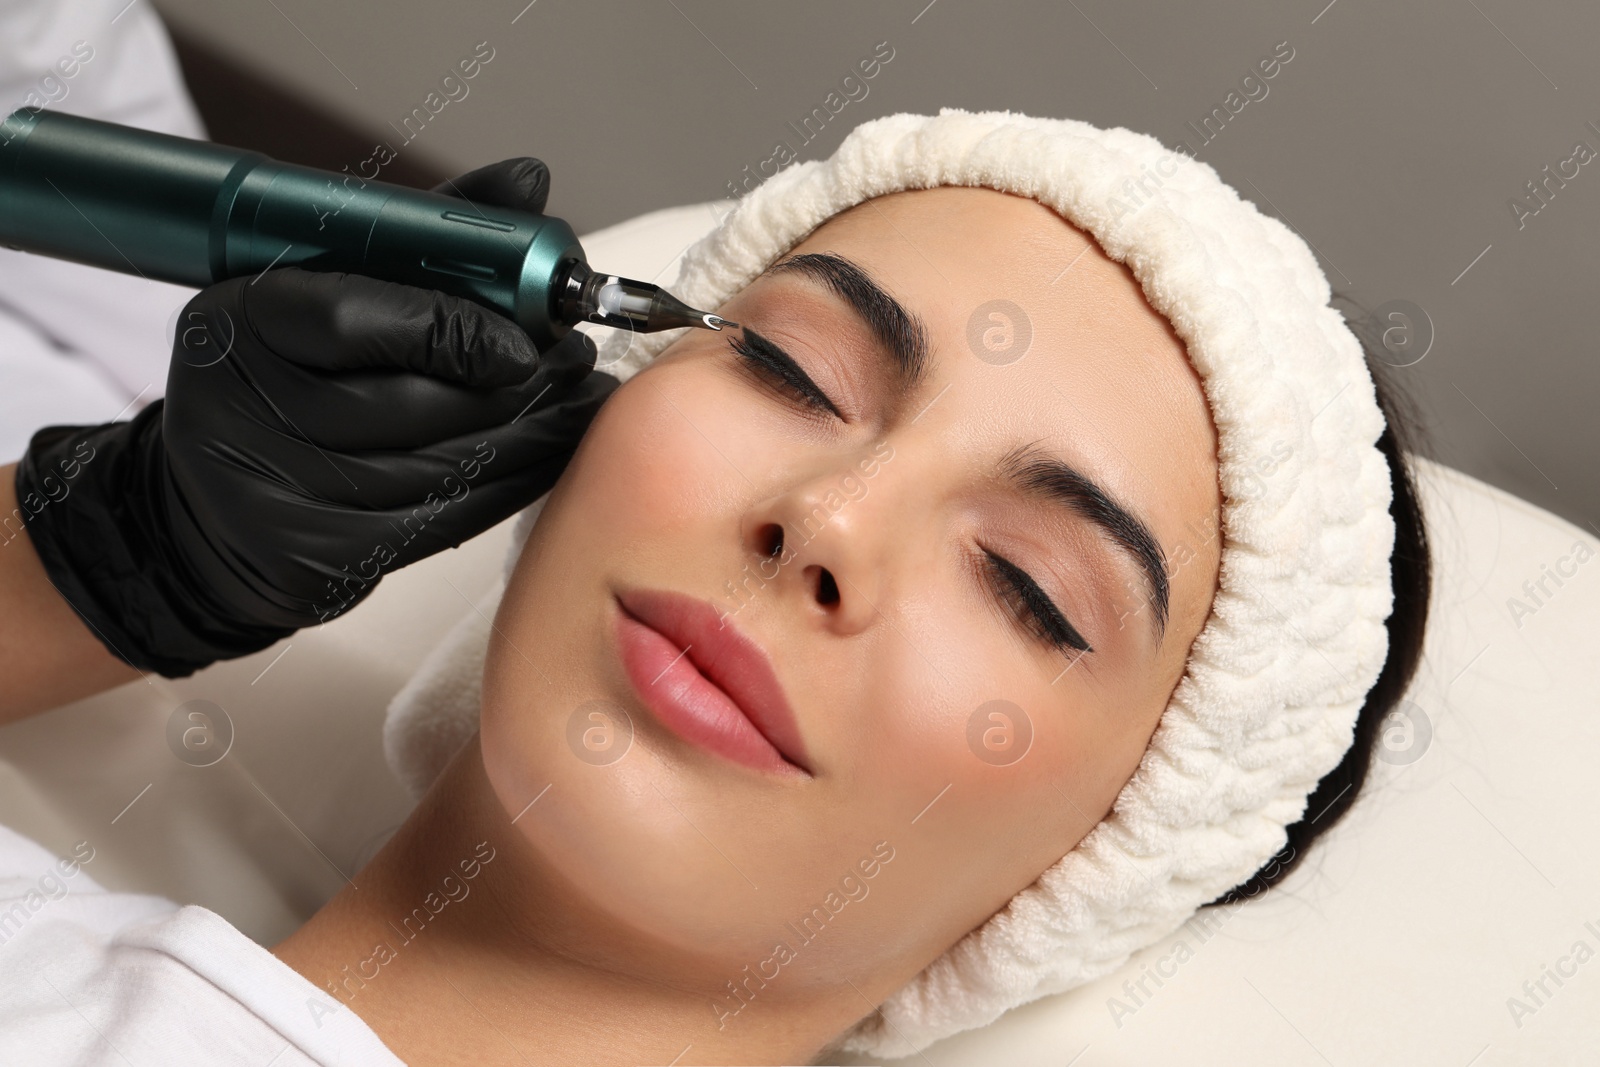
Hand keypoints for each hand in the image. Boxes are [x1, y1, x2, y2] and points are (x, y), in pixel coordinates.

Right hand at [15, 158, 616, 677]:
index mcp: (239, 321)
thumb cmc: (290, 373)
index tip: (529, 335)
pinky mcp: (322, 558)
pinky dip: (513, 482)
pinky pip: (448, 520)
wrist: (213, 507)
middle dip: (517, 385)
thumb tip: (527, 181)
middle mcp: (245, 408)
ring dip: (532, 433)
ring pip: (444, 465)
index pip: (355, 319)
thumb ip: (425, 233)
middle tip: (575, 359)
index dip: (455, 329)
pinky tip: (551, 450)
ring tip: (580, 399)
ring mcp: (279, 492)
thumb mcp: (332, 282)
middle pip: (415, 402)